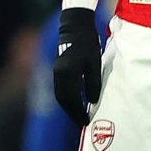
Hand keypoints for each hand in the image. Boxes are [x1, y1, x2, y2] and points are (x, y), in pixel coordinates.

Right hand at [49, 7, 101, 126]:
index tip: (86, 122)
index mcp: (68, 73)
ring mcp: (56, 72)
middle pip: (63, 100)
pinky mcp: (57, 69)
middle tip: (81, 123)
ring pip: (59, 95)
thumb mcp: (94, 63)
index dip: (78, 112)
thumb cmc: (88, 43)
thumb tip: (92, 101)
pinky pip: (59, 89)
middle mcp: (58, 74)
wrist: (74, 27)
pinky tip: (74, 102)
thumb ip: (93, 83)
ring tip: (78, 115)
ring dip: (68, 107)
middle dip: (71, 112)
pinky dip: (66, 98)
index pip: (72, 99)